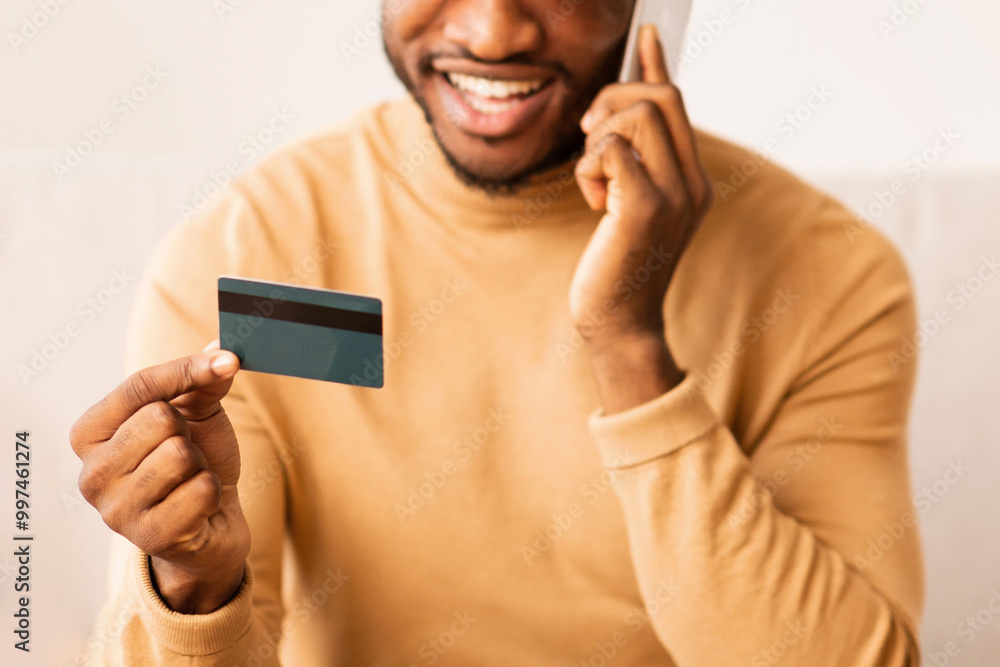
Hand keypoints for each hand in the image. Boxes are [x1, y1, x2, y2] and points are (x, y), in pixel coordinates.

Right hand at [70, 341, 249, 613]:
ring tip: (189, 481)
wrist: (214, 521)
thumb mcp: (196, 413)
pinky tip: (199, 507)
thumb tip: (224, 351)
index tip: (228, 361)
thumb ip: (202, 380)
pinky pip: (201, 490)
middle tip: (186, 455)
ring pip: (180, 455)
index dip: (188, 369)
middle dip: (188, 432)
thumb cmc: (195, 460)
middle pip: (160, 418)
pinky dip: (213, 493)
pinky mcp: (150, 538)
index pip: (139, 386)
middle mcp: (91, 474)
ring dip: (200, 465)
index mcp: (90, 434)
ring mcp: (117, 511)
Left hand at [571, 24, 711, 345]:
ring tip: (593, 179)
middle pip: (660, 96)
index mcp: (692, 179)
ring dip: (598, 138)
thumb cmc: (616, 265)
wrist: (620, 323)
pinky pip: (611, 149)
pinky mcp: (645, 208)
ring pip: (637, 114)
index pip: (676, 101)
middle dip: (613, 97)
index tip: (644, 33)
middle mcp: (692, 182)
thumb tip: (616, 120)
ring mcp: (674, 195)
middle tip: (589, 133)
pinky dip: (588, 166)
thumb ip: (632, 164)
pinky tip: (593, 201)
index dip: (653, 65)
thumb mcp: (629, 208)